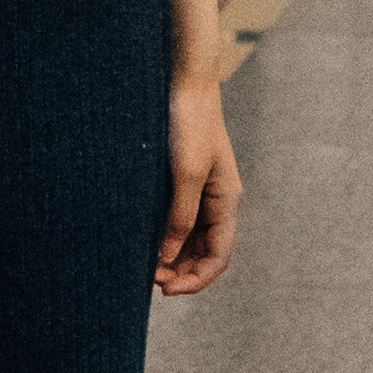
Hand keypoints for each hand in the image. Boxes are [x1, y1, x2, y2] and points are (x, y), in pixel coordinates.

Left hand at [155, 72, 239, 294]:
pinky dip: (167, 237)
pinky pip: (181, 221)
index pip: (219, 256)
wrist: (184, 82)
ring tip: (146, 268)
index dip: (196, 280)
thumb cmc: (189, 123)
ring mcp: (202, 191)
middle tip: (149, 281)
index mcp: (226, 201)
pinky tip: (146, 242)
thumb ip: (180, 216)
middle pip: (206, 252)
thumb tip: (168, 256)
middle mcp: (217, 201)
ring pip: (192, 240)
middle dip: (182, 272)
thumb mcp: (186, 173)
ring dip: (174, 258)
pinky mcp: (185, 181)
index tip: (166, 290)